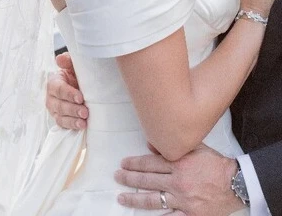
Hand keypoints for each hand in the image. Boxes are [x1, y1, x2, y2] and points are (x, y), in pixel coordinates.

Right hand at [46, 52, 87, 128]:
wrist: (83, 87)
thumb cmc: (77, 75)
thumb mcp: (74, 66)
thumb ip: (68, 61)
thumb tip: (59, 59)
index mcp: (54, 82)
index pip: (58, 88)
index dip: (68, 94)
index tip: (80, 98)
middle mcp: (51, 97)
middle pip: (59, 105)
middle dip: (72, 109)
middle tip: (85, 111)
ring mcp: (55, 109)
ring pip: (61, 117)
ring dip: (73, 120)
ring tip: (84, 121)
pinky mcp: (61, 119)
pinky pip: (63, 125)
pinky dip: (72, 126)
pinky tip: (81, 126)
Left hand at [114, 145, 240, 215]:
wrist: (236, 184)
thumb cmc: (216, 165)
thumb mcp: (195, 149)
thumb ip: (173, 147)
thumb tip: (151, 145)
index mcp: (178, 164)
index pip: (150, 163)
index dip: (134, 163)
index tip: (124, 163)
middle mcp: (178, 182)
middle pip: (147, 180)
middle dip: (129, 178)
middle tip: (118, 177)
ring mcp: (182, 200)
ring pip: (153, 199)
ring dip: (135, 198)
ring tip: (122, 197)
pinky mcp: (189, 214)